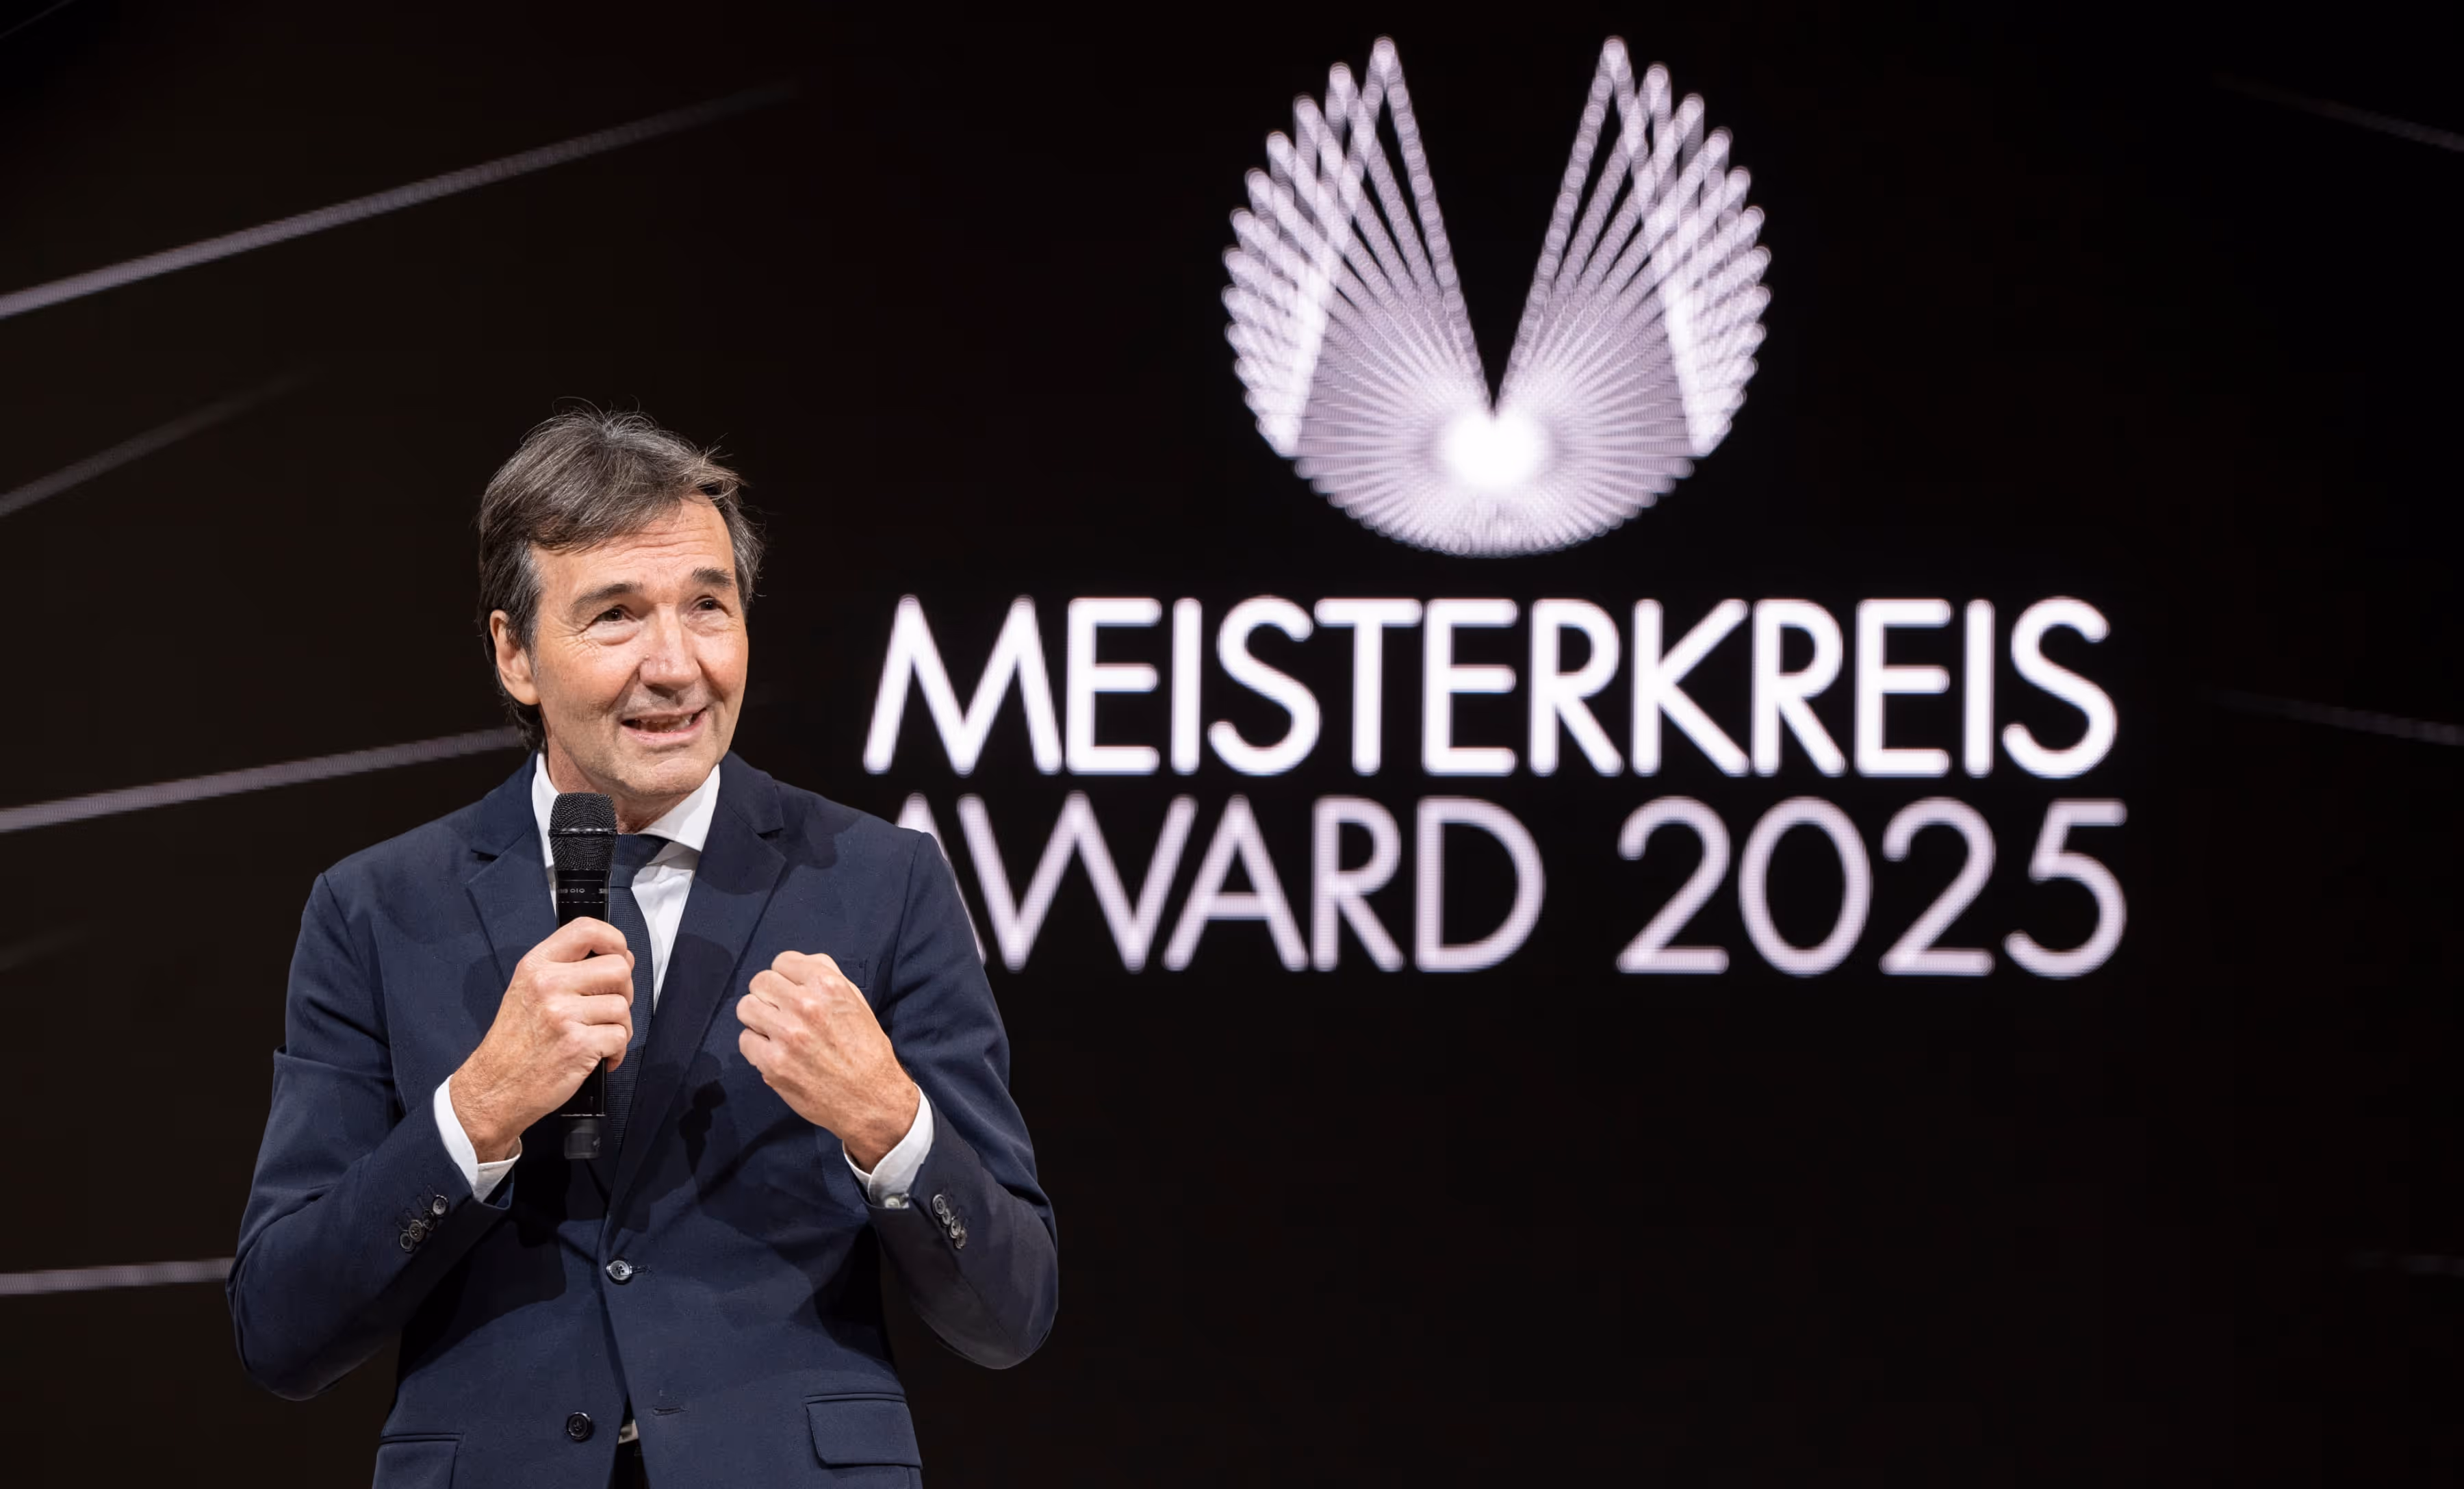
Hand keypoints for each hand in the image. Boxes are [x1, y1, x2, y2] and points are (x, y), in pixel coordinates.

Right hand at [450, 918, 635, 1161]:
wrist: (493, 1088)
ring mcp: (564, 1015)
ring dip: (620, 1026)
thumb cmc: (513, 1043)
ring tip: (599, 1037)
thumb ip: (564, 969)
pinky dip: (616, 1051)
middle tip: (609, 1008)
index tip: (619, 955)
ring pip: (623, 1006)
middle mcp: (549, 984)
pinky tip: (599, 1058)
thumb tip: (617, 957)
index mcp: (536, 966)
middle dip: (624, 990)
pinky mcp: (578, 1044)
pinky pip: (621, 1037)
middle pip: (618, 968)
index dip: (614, 940)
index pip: (587, 930)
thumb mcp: (526, 990)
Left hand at [735, 951, 919, 1168]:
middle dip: (768, 995)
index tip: (790, 991)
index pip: (782, 961)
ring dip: (758, 1018)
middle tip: (780, 1012)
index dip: (785, 977)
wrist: (872, 1099)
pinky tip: (775, 1053)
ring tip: (774, 1031)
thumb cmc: (867, 1050)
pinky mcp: (773, 1063)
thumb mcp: (857, 1002)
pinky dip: (757, 1047)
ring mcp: (786, 1035)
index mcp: (828, 985)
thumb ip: (827, 977)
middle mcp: (805, 1005)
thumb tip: (797, 965)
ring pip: (746, 1007)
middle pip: (760, 982)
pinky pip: (745, 1040)